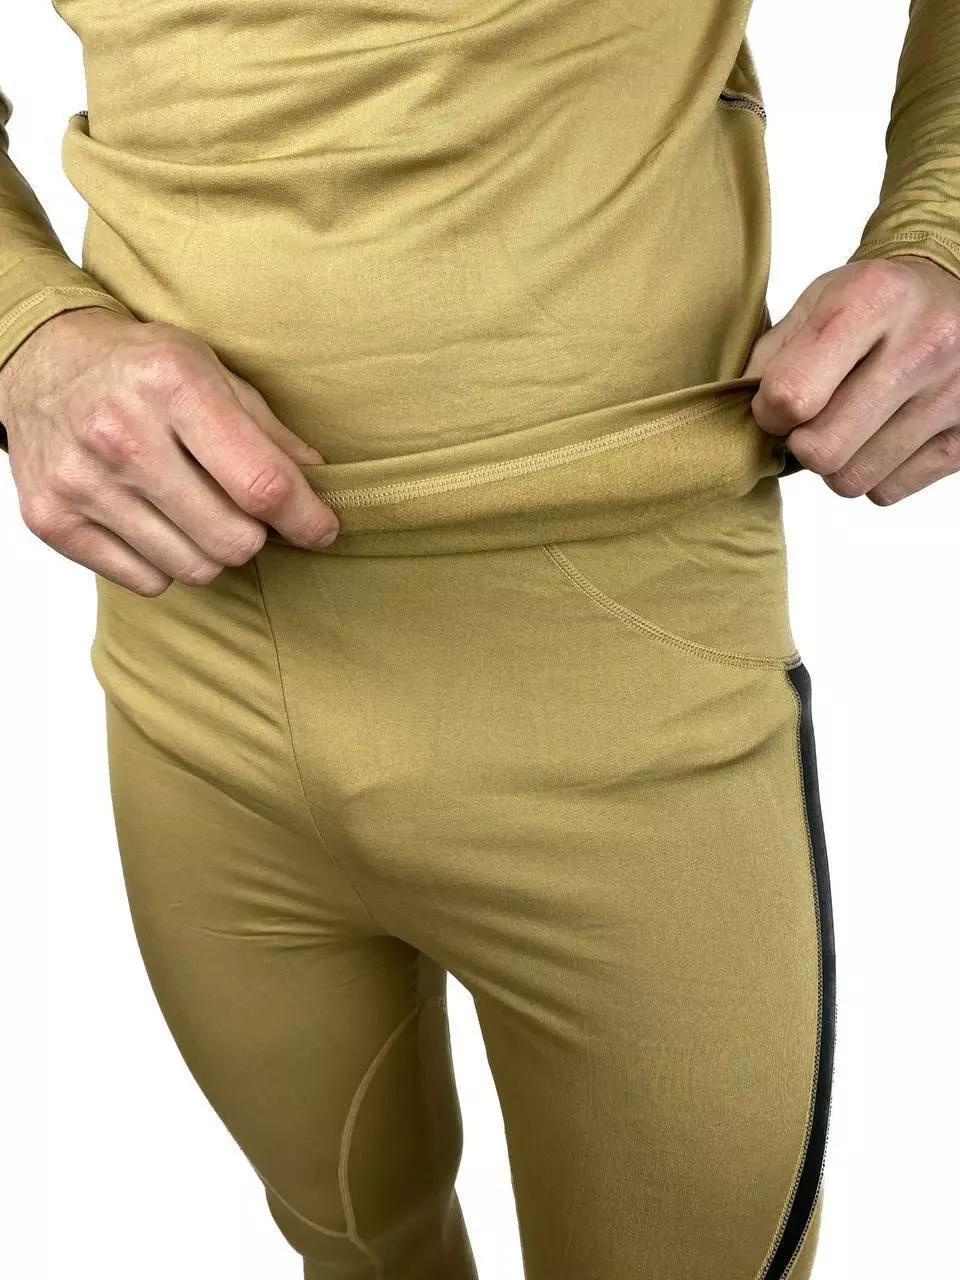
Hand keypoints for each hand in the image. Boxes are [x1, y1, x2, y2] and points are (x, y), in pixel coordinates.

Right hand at [0, 307, 338, 594]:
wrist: (40, 360)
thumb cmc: (139, 366)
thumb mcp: (210, 369)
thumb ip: (268, 429)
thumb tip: (317, 482)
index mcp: (172, 384)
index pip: (262, 483)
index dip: (305, 518)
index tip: (320, 528)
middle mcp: (121, 434)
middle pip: (232, 538)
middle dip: (254, 535)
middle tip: (245, 513)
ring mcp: (81, 480)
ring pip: (193, 568)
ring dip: (210, 551)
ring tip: (198, 514)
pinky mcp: (52, 519)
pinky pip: (146, 581)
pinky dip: (164, 563)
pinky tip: (156, 523)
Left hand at [744, 255, 959, 504]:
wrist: (954, 291)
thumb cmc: (874, 303)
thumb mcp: (817, 303)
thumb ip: (769, 359)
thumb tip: (737, 424)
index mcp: (874, 300)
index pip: (791, 396)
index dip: (768, 412)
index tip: (776, 403)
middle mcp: (923, 344)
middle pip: (821, 450)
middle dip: (801, 444)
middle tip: (812, 419)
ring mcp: (954, 392)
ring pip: (852, 479)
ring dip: (836, 462)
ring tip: (849, 424)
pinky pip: (887, 491)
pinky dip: (873, 473)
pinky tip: (882, 434)